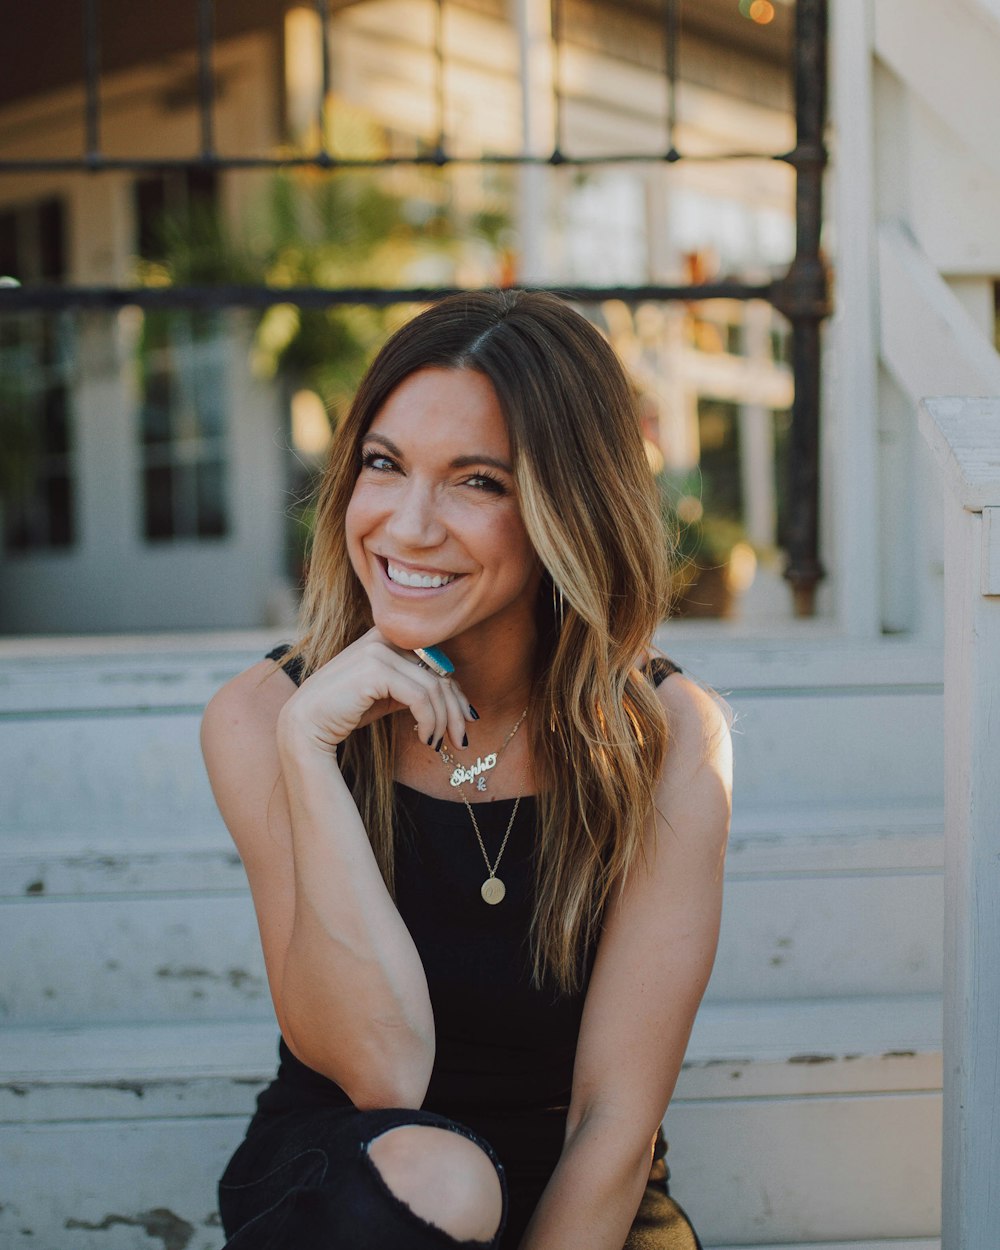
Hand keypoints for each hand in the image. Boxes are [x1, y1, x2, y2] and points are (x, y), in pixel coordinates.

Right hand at [276, 628, 472, 755]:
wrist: (305, 727)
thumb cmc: (344, 713)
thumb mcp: (385, 696)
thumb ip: (413, 687)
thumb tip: (453, 698)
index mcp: (385, 637)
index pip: (436, 660)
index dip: (455, 692)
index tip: (464, 720)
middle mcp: (382, 637)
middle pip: (440, 672)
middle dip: (455, 709)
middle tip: (461, 739)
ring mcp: (377, 650)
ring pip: (433, 687)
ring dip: (443, 721)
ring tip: (438, 743)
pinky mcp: (375, 669)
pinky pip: (420, 697)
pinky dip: (430, 721)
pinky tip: (426, 739)